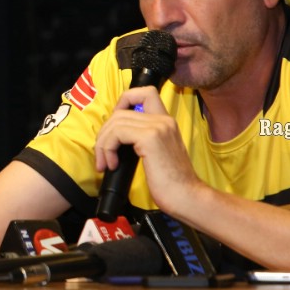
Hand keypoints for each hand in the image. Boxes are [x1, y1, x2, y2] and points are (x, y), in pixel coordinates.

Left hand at [93, 86, 202, 215]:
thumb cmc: (170, 183)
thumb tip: (115, 138)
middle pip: (121, 111)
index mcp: (166, 122)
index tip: (115, 128)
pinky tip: (113, 164)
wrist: (186, 197)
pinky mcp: (150, 139)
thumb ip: (142, 140)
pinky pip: (117, 133)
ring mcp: (158, 127)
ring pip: (116, 122)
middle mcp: (163, 120)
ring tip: (105, 163)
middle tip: (103, 155)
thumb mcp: (156, 154)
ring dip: (103, 143)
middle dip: (105, 133)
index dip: (123, 102)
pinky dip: (108, 148)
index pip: (144, 92)